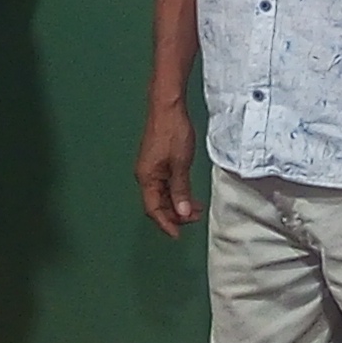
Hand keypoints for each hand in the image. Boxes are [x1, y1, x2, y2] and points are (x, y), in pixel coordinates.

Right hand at [137, 96, 201, 235]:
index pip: (154, 209)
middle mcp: (145, 175)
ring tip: (196, 208)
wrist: (167, 107)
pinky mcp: (157, 161)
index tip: (178, 235)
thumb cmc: (172, 132)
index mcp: (147, 178)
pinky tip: (188, 194)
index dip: (166, 224)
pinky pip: (165, 184)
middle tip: (194, 218)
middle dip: (175, 215)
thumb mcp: (181, 164)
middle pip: (157, 204)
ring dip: (177, 204)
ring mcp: (151, 168)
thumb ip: (181, 189)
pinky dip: (176, 193)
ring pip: (162, 195)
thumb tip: (181, 212)